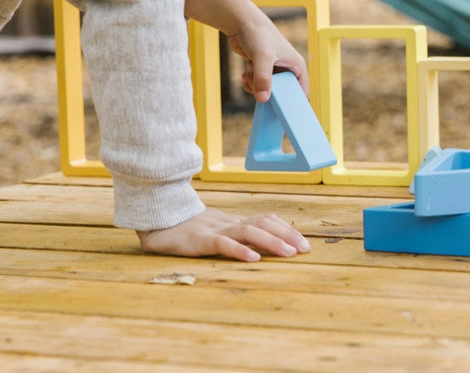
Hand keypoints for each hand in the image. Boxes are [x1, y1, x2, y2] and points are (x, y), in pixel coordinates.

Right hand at [136, 208, 311, 261]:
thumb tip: (263, 246)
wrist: (156, 218)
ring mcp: (215, 230)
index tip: (305, 244)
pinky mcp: (199, 240)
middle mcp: (230, 222)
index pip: (267, 221)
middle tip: (305, 250)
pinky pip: (223, 243)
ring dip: (272, 242)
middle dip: (287, 235)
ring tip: (288, 254)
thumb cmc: (188, 228)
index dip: (287, 230)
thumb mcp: (217, 230)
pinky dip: (240, 250)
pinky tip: (253, 259)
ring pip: (249, 231)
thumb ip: (237, 235)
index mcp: (235, 221)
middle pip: (264, 224)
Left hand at [226, 15, 308, 102]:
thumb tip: (263, 99)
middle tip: (258, 85)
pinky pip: (257, 85)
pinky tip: (245, 73)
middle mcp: (287, 69)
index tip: (283, 112)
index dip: (294, 102)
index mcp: (297, 66)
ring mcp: (274, 70)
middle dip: (268, 91)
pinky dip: (250, 82)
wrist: (241, 23)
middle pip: (282, 93)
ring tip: (250, 71)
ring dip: (256, 85)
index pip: (302, 92)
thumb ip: (263, 79)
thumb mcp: (262, 58)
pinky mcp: (262, 69)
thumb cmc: (258, 35)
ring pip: (267, 90)